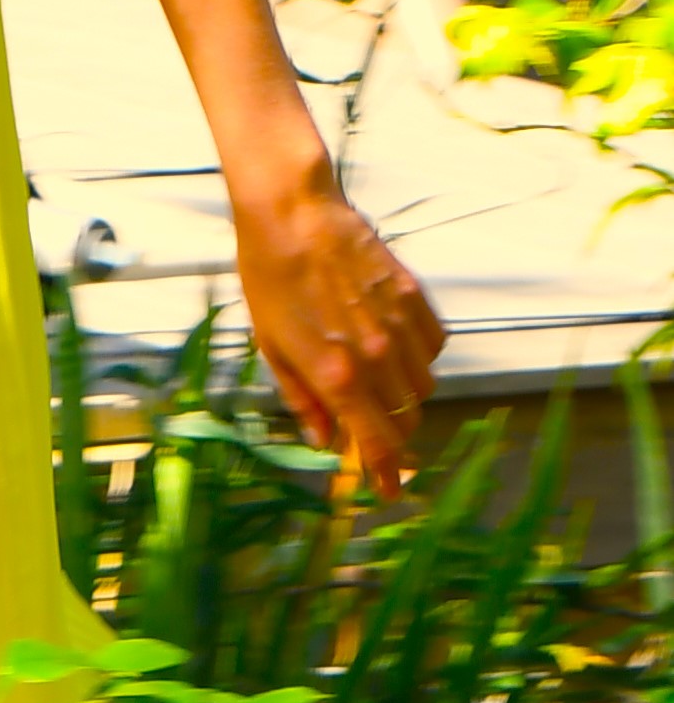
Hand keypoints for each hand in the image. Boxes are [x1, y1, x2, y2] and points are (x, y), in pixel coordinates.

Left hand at [232, 161, 441, 493]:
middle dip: (392, 435)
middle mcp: (376, 357)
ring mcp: (399, 326)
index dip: (386, 474)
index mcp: (337, 376)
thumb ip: (303, 400)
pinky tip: (393, 345)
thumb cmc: (269, 278)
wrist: (292, 212)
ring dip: (405, 396)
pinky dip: (420, 357)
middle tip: (371, 428)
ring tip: (375, 378)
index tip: (388, 491)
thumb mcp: (272, 347)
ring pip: (425, 387)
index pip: (378, 445)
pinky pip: (434, 347)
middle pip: (406, 421)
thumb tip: (323, 442)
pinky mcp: (414, 296)